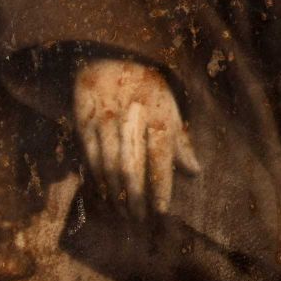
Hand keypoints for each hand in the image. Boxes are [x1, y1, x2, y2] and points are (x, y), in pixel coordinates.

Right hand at [73, 59, 200, 217]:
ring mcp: (106, 120)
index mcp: (158, 113)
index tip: (161, 210)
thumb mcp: (170, 108)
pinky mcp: (84, 122)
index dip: (161, 184)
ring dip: (115, 194)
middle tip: (139, 220)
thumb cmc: (147, 91)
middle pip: (131, 165)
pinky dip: (96, 181)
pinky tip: (104, 196)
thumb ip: (181, 142)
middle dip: (136, 197)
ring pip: (108, 165)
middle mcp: (132, 117)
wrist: (110, 59)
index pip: (160, 155)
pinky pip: (89, 158)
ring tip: (122, 214)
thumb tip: (195, 172)